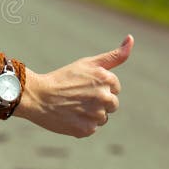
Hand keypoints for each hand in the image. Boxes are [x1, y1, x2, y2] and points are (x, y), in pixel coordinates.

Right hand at [15, 35, 133, 137]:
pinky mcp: (87, 130)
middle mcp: (104, 97)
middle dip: (98, 101)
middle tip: (77, 96)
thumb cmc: (62, 78)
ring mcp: (96, 115)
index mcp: (107, 80)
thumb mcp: (88, 63)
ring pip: (102, 118)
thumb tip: (131, 38)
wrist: (37, 96)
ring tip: (73, 106)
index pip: (115, 88)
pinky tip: (69, 116)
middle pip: (112, 104)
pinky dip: (82, 124)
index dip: (98, 86)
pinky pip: (92, 128)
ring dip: (91, 114)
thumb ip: (114, 55)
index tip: (83, 84)